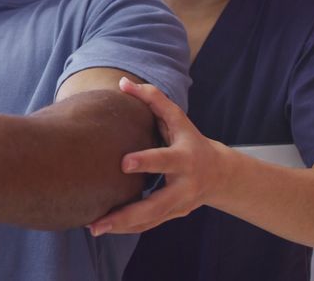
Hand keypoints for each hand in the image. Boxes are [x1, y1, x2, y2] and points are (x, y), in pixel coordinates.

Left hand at [87, 78, 230, 235]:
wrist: (219, 174)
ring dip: (121, 226)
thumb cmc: (190, 139)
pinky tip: (105, 229)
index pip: (164, 160)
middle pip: (156, 204)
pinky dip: (127, 228)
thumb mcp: (178, 118)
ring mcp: (179, 205)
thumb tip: (122, 83)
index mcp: (185, 158)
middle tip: (100, 219)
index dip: (146, 161)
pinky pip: (148, 225)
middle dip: (128, 213)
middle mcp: (184, 186)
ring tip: (94, 228)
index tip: (123, 163)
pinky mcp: (173, 216)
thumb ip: (152, 99)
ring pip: (150, 220)